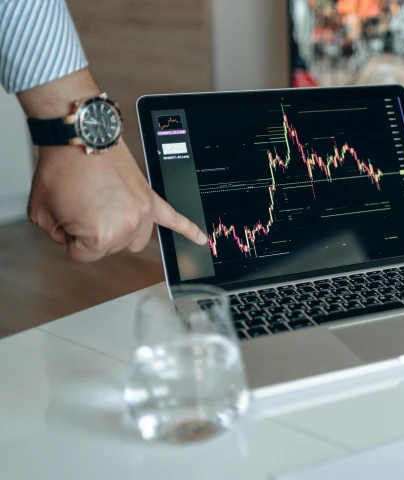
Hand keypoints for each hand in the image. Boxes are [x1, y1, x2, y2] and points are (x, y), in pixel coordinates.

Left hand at [27, 140, 207, 262]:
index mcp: (100, 235)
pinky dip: (189, 230)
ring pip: (134, 239)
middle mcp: (127, 226)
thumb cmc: (61, 169)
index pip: (82, 255)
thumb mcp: (41, 213)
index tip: (66, 218)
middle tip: (80, 205)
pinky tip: (200, 240)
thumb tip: (72, 235)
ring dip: (120, 231)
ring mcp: (142, 212)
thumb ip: (57, 234)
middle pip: (109, 247)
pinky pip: (175, 218)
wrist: (79, 138)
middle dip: (90, 230)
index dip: (69, 237)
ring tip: (105, 210)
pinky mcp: (151, 197)